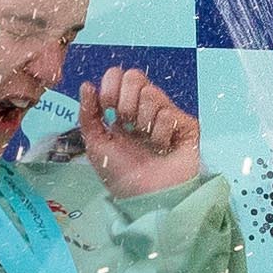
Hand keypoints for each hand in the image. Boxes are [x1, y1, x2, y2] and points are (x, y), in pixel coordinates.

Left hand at [78, 66, 200, 197]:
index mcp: (124, 108)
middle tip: (127, 125)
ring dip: (142, 123)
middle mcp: (145, 108)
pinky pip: (169, 115)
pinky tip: (163, 148)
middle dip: (125, 102)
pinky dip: (161, 135)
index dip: (111, 86)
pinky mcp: (186, 125)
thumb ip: (88, 114)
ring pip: (152, 94)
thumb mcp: (96, 145)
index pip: (119, 75)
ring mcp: (166, 114)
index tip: (108, 109)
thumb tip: (87, 85)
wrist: (147, 197)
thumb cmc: (122, 176)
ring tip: (147, 142)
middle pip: (135, 76)